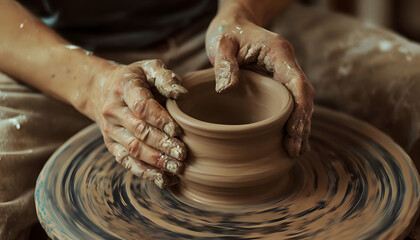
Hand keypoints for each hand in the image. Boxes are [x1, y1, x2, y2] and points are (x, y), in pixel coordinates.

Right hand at [92, 60, 187, 187]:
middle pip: (139, 131)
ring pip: (133, 150)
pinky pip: (127, 162)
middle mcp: (113, 111)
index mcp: (125, 88)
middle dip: (162, 144)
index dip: (160, 120)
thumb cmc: (136, 79)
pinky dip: (146, 173)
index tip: (178, 131)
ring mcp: (111, 131)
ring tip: (177, 169)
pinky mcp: (112, 146)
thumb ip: (165, 77)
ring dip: (156, 162)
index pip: (142, 106)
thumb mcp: (149, 68)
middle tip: (182, 154)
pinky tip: (164, 180)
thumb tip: (181, 94)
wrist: (102, 90)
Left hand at [206, 14, 313, 156]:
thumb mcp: (221, 43)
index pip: (297, 85)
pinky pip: (290, 103)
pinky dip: (292, 121)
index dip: (299, 111)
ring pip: (300, 103)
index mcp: (278, 53)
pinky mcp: (277, 82)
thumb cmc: (227, 31)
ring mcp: (284, 73)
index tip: (293, 133)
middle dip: (302, 125)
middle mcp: (287, 64)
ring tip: (296, 152)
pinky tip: (289, 138)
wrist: (234, 22)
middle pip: (304, 98)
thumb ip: (224, 63)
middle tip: (295, 151)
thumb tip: (226, 90)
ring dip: (300, 126)